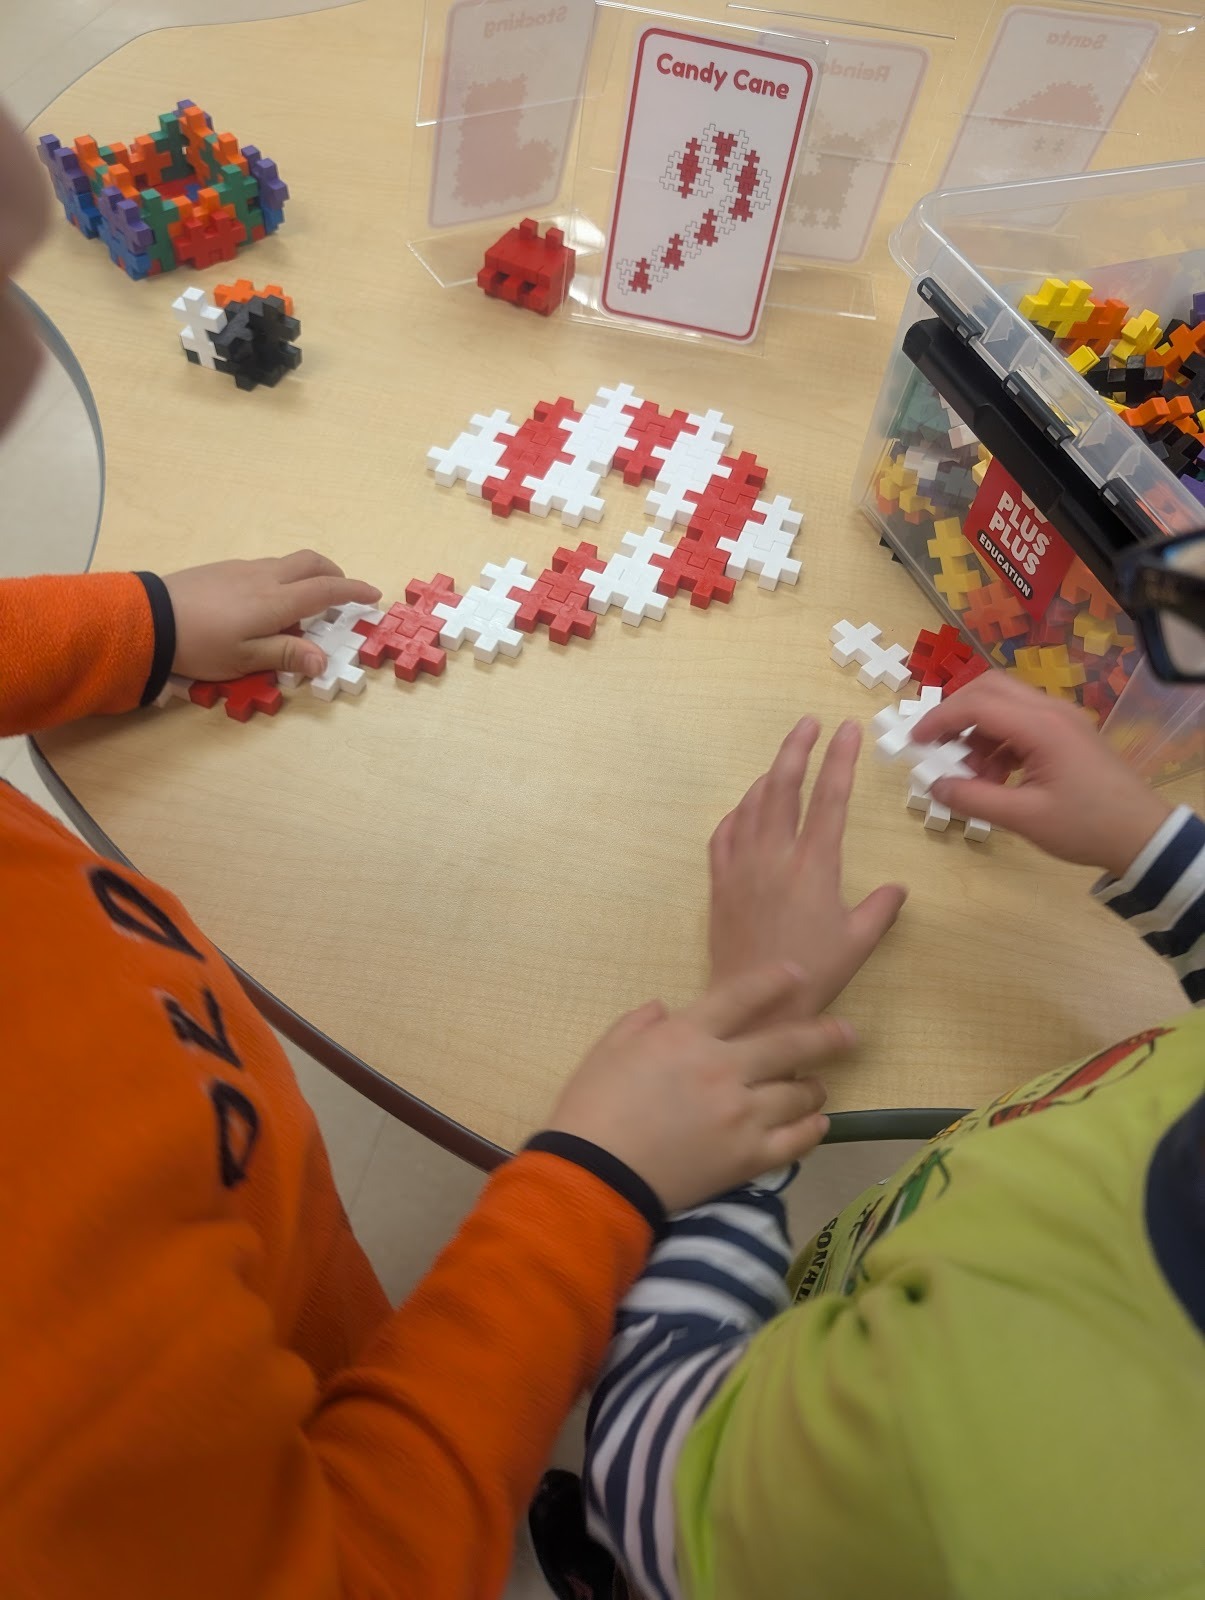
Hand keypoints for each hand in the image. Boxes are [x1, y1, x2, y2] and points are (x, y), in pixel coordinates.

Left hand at [163, 550, 381, 680]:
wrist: (148, 619)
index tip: (373, 595)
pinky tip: (267, 601)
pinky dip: (283, 578)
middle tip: (344, 591)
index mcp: (277, 601)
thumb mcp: (245, 660)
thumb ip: (286, 654)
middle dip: (335, 572)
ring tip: (305, 603)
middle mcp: (265, 578)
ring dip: (308, 575)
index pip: (326, 589)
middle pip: (311, 562)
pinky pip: (266, 567)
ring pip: (287, 563)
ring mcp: (243, 569)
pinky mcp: (224, 569)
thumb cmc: (200, 644)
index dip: (354, 590)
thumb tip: (323, 660)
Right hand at [546, 965, 850, 1212]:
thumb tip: (666, 1008)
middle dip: (825, 1034)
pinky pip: (795, 1141)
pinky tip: (817, 1124)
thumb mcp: (607, 1049)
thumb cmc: (592, 1108)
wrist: (595, 1176)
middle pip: (789, 1043)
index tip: (799, 974)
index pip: (743, 996)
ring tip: (819, 1087)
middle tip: (848, 1033)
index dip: (775, 981)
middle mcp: (724, 1068)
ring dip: (814, 1087)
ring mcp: (741, 1115)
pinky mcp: (747, 1158)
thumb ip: (640, 1021)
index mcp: (687, 1036)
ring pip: (798, 1093)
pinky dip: (812, 1130)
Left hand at [708, 718, 907, 1017]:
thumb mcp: (859, 943)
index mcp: (814, 866)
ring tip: (783, 761)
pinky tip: (745, 809)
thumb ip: (880, 909)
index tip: (847, 730)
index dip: (840, 760)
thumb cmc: (814, 975)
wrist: (754, 1006)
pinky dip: (736, 814)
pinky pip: (723, 836)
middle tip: (809, 724)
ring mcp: (741, 868)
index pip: (830, 798)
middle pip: (783, 787)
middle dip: (796, 749)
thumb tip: (898, 887)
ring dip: (768, 776)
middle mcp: (774, 857)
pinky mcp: (720, 884)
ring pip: (751, 805)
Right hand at [915, 673, 1172, 878]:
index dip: (939, 720)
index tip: (914, 743)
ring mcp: (1061, 719)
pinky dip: (998, 741)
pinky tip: (995, 777)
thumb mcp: (1024, 818)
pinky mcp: (1066, 732)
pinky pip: (1020, 722)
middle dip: (955, 713)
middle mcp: (1050, 711)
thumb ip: (973, 799)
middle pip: (989, 688)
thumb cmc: (1085, 826)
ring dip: (977, 731)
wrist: (1141, 835)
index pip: (976, 705)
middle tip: (935, 746)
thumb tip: (934, 786)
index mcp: (1041, 726)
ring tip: (971, 775)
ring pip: (1004, 704)